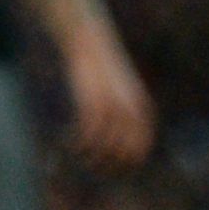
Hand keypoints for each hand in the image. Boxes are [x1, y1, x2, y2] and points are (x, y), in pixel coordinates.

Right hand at [64, 30, 156, 168]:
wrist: (88, 39)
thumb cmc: (99, 65)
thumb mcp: (117, 89)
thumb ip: (120, 112)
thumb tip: (113, 138)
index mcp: (142, 111)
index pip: (138, 150)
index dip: (123, 166)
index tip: (105, 170)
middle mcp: (132, 112)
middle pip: (124, 153)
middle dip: (107, 166)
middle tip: (88, 167)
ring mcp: (113, 107)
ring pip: (106, 147)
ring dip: (90, 157)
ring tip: (76, 156)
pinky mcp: (93, 101)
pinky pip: (88, 132)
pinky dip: (78, 142)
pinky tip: (67, 141)